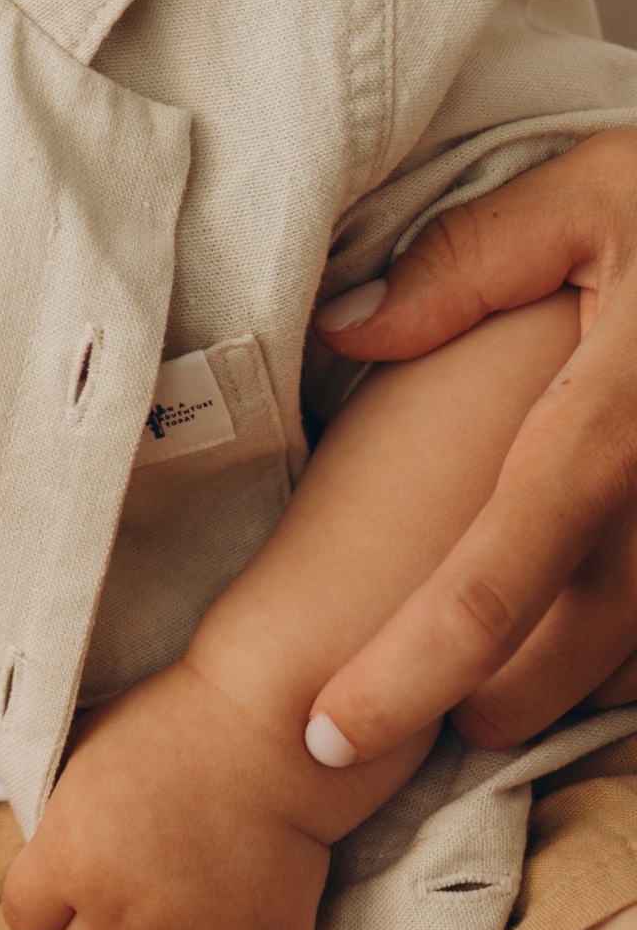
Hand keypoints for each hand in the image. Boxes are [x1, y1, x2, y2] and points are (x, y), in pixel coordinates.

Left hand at [0, 666, 346, 929]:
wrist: (273, 729)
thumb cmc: (173, 725)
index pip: (27, 919)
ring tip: (192, 901)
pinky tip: (238, 928)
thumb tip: (47, 860)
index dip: (51, 895)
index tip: (79, 869)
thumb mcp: (82, 758)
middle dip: (111, 917)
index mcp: (67, 864)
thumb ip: (58, 825)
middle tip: (149, 870)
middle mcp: (121, 916)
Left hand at [306, 136, 636, 763]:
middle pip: (567, 654)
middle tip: (403, 710)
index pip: (491, 582)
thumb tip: (344, 330)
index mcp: (614, 426)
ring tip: (490, 691)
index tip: (323, 736)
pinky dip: (635, 645)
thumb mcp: (592, 193)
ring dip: (568, 683)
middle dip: (485, 700)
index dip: (404, 675)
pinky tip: (590, 634)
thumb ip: (464, 262)